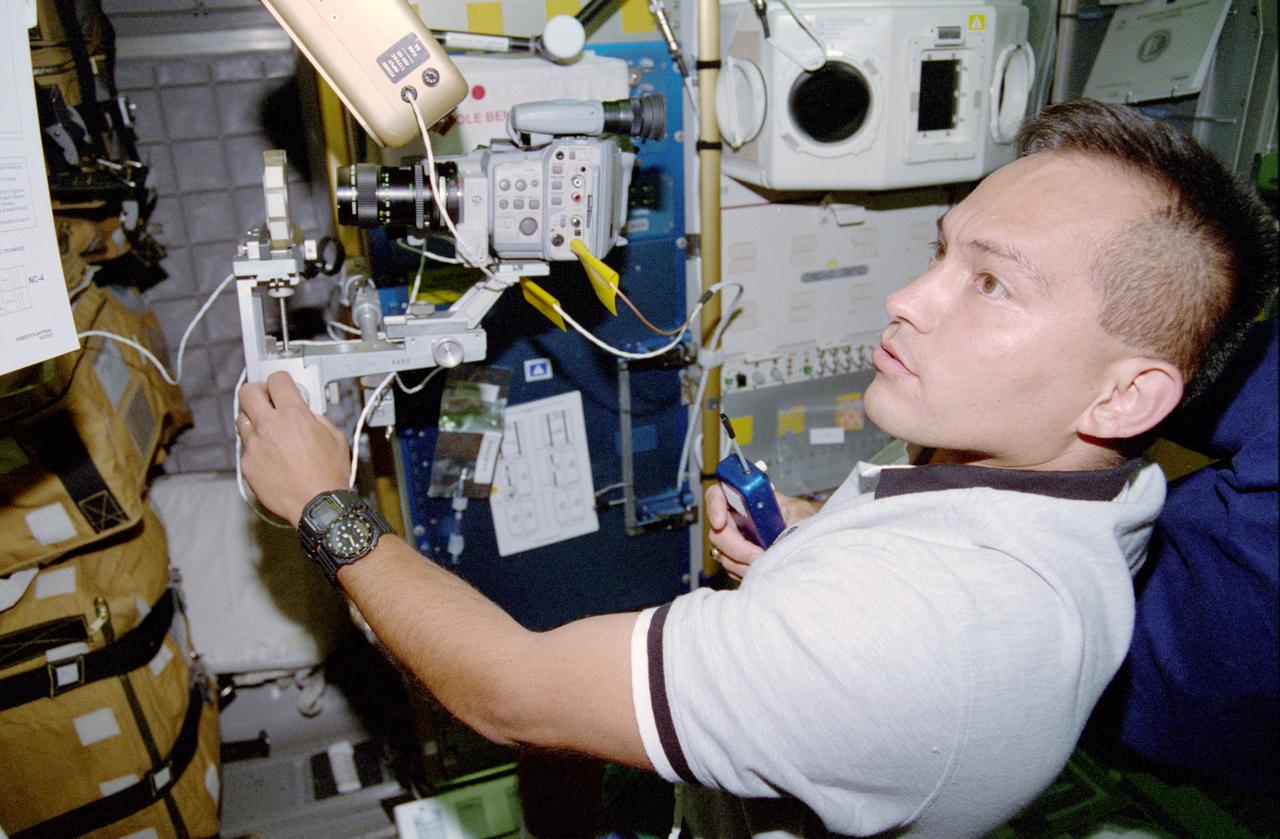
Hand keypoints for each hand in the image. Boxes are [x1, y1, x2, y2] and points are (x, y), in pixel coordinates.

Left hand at [237, 371, 350, 525]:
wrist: (317, 505)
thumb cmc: (328, 475)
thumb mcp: (335, 437)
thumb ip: (317, 418)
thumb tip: (307, 413)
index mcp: (294, 415)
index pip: (277, 380)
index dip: (280, 379)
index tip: (281, 385)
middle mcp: (270, 427)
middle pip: (248, 392)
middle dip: (256, 390)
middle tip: (264, 397)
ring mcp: (255, 445)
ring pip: (242, 419)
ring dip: (254, 419)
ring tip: (267, 430)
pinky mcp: (247, 464)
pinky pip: (246, 446)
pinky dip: (256, 446)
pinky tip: (270, 455)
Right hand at [704, 484, 820, 579]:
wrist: (810, 539)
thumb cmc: (805, 522)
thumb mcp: (801, 515)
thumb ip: (789, 520)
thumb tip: (779, 537)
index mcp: (749, 499)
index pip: (719, 494)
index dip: (714, 506)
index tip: (719, 522)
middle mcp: (737, 518)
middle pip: (718, 531)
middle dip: (736, 546)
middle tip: (758, 555)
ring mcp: (735, 540)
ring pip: (722, 553)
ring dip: (742, 563)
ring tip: (768, 563)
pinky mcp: (737, 559)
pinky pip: (731, 568)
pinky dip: (746, 572)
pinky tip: (765, 569)